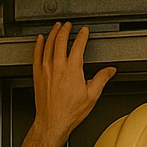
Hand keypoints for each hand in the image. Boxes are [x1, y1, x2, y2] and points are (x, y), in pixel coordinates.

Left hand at [32, 21, 116, 143]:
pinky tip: (41, 39)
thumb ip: (101, 79)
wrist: (53, 122)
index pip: (78, 45)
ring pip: (48, 44)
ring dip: (53, 33)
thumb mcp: (91, 96)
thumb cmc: (69, 112)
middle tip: (68, 25)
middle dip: (65, 30)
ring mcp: (46, 69)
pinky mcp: (37, 75)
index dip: (82, 35)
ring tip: (56, 27)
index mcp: (72, 70)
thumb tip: (110, 71)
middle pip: (61, 40)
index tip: (84, 31)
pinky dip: (39, 44)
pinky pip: (37, 54)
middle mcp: (58, 66)